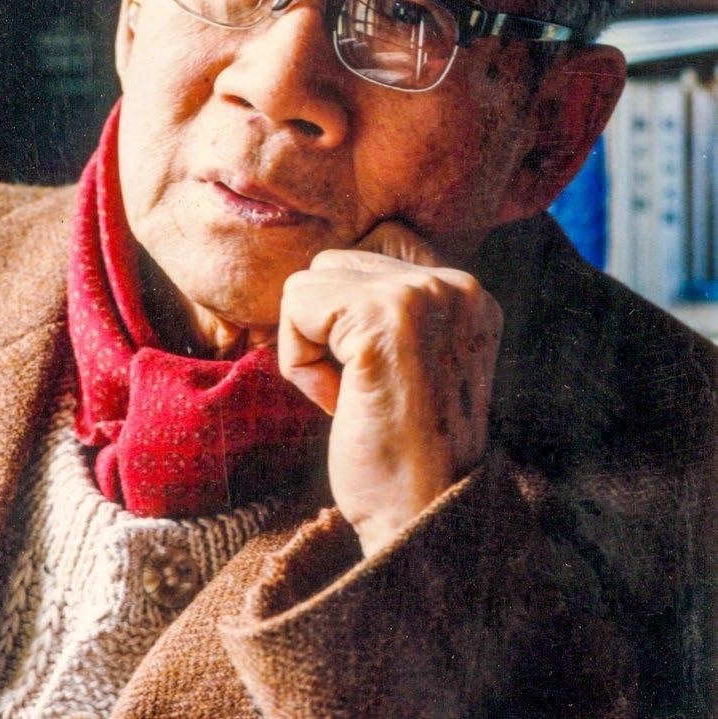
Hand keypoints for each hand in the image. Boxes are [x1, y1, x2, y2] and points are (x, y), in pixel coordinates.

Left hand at [278, 221, 502, 556]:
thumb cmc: (404, 449)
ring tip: (355, 395)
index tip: (380, 374)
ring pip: (312, 279)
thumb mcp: (415, 359)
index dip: (350, 313)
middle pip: (339, 261)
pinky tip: (340, 402)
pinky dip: (299, 359)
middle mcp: (455, 283)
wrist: (421, 519)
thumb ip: (391, 307)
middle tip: (366, 391)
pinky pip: (296, 304)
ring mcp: (424, 295)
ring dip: (312, 343)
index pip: (377, 246)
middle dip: (330, 328)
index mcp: (469, 294)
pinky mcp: (383, 317)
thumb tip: (324, 271)